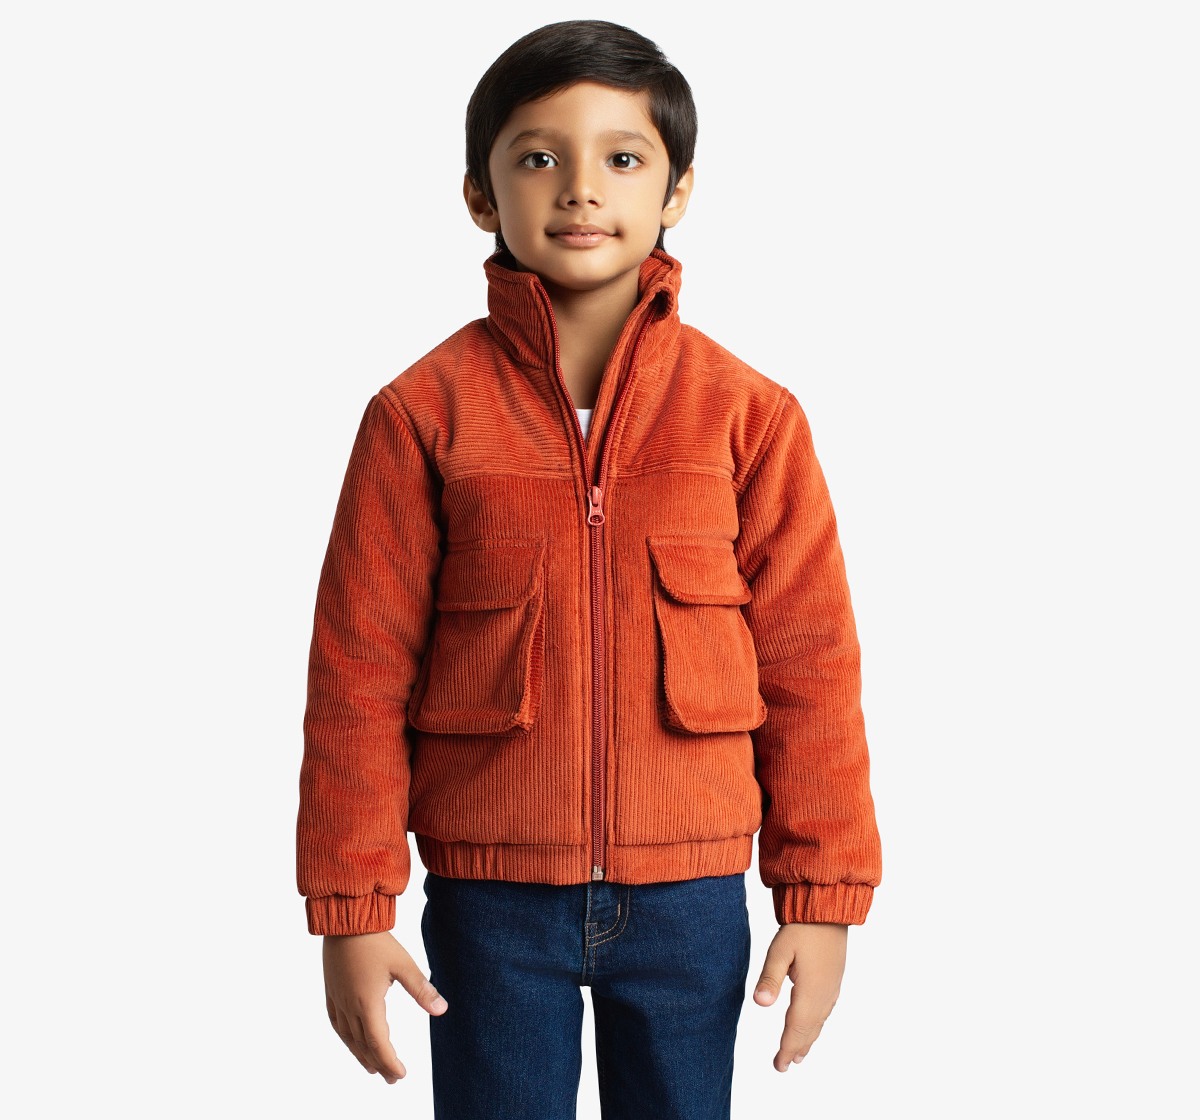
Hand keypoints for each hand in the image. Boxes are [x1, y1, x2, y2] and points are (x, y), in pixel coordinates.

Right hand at [322, 930, 448, 1083]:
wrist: (346, 921)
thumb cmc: (376, 940)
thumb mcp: (404, 964)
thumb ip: (421, 989)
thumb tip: (441, 1009)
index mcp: (368, 1003)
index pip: (379, 1044)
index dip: (390, 1062)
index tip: (401, 1075)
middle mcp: (350, 1006)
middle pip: (363, 1046)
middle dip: (379, 1064)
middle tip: (392, 1078)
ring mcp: (338, 999)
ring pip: (348, 1037)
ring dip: (361, 1055)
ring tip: (372, 1067)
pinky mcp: (331, 991)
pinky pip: (336, 1023)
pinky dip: (346, 1037)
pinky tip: (350, 1039)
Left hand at [752, 922, 846, 1071]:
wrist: (829, 910)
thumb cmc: (802, 928)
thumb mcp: (780, 950)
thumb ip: (770, 977)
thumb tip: (759, 1004)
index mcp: (811, 992)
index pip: (797, 1028)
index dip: (787, 1048)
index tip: (779, 1065)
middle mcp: (825, 995)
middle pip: (810, 1029)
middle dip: (796, 1048)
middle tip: (784, 1066)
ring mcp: (832, 988)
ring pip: (819, 1022)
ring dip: (807, 1038)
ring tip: (798, 1054)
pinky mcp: (834, 980)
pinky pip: (825, 1011)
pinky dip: (816, 1024)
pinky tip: (813, 1024)